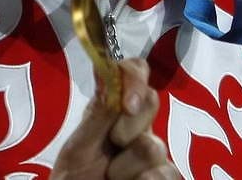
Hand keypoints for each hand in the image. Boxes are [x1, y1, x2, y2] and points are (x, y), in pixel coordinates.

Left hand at [50, 57, 180, 178]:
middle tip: (112, 144)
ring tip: (110, 178)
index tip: (128, 103)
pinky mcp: (162, 175)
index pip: (133, 72)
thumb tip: (109, 72)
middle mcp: (135, 123)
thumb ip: (98, 114)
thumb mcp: (77, 147)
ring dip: (127, 167)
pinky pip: (168, 174)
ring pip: (155, 146)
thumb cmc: (72, 179)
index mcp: (112, 107)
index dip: (135, 78)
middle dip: (130, 125)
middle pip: (151, 100)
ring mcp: (151, 150)